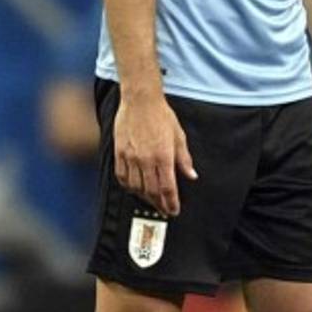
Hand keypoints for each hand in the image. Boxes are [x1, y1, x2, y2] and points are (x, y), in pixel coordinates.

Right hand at [113, 92, 197, 216]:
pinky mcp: (119, 152)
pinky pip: (122, 176)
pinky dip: (129, 187)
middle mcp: (146, 159)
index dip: (171, 203)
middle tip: (165, 210)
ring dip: (144, 198)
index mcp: (163, 156)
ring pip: (136, 187)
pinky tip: (135, 189)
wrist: (140, 101)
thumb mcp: (179, 136)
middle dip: (159, 204)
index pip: (167, 188)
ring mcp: (130, 157)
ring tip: (152, 202)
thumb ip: (184, 159)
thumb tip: (192, 176)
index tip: (174, 211)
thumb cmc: (161, 116)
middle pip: (152, 191)